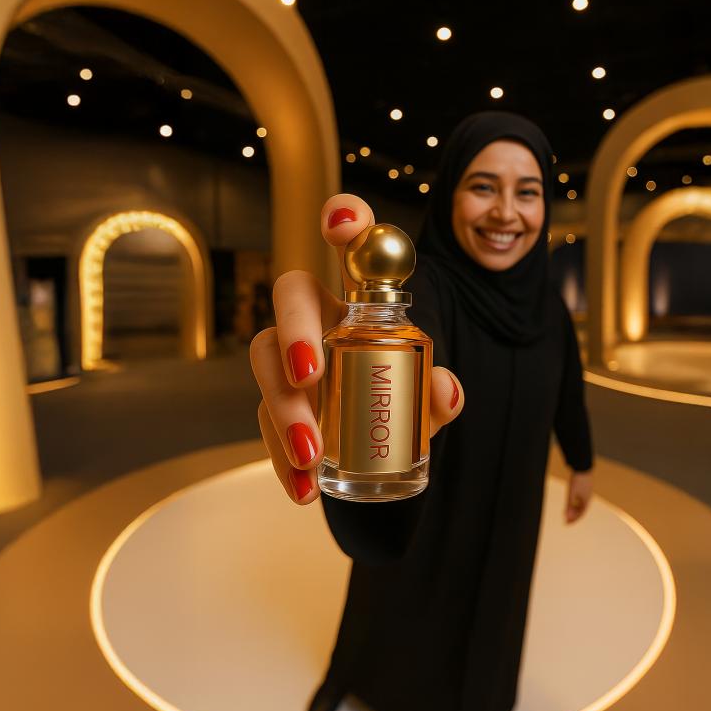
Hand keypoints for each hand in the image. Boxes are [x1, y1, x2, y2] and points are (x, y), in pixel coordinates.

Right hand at [250, 193, 464, 504]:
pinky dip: (282, 460)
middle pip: (290, 297)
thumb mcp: (428, 395)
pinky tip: (302, 490)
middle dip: (294, 330)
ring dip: (283, 408)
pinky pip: (265, 424)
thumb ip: (439, 392)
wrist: (381, 442)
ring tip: (311, 454)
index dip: (346, 220)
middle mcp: (316, 317)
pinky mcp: (275, 405)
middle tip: (310, 377)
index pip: (352, 245)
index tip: (342, 223)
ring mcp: (288, 359)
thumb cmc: (402, 393)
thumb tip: (445, 390)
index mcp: (358, 298)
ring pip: (267, 362)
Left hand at [564, 469, 593, 523]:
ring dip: (574, 509)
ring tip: (566, 512)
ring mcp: (587, 493)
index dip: (574, 520)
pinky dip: (575, 502)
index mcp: (586, 501)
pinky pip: (581, 499)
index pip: (581, 514)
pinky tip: (570, 502)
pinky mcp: (585, 488)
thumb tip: (566, 516)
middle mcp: (588, 498)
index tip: (566, 524)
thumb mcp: (571, 493)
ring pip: (581, 504)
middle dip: (573, 516)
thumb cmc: (577, 480)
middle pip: (581, 510)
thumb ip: (569, 505)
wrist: (582, 466)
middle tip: (565, 520)